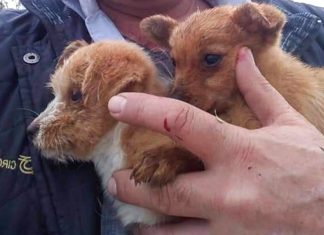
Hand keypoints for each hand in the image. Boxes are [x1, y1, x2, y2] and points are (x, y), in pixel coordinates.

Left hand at [107, 48, 323, 233]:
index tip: (118, 107)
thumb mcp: (288, 125)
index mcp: (238, 151)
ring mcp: (229, 228)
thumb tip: (242, 59)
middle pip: (163, 189)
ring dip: (144, 225)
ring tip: (130, 217)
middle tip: (116, 181)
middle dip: (131, 187)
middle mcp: (228, 191)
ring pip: (171, 232)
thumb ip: (259, 91)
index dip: (144, 111)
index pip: (180, 123)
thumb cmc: (314, 169)